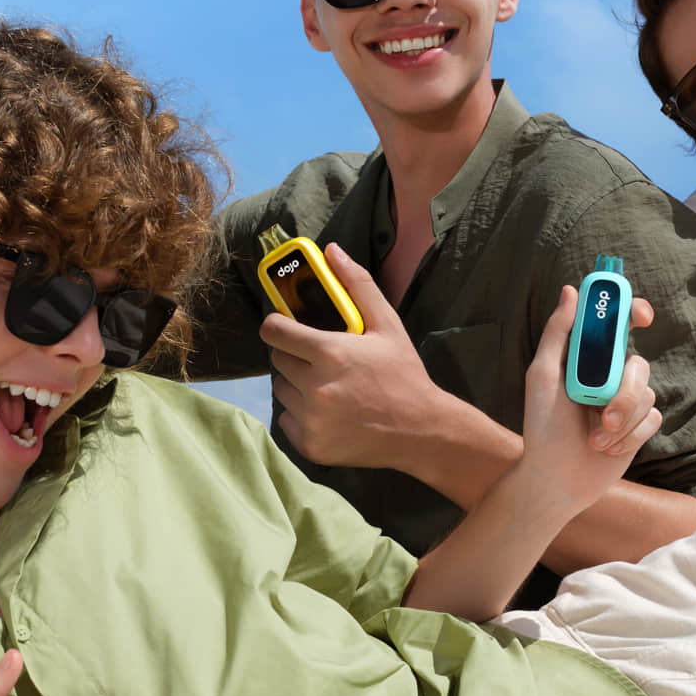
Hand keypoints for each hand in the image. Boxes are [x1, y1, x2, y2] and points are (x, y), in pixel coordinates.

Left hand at [264, 244, 444, 468]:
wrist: (421, 432)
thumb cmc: (404, 374)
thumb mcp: (387, 325)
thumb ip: (357, 286)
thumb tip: (331, 250)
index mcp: (330, 353)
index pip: (274, 331)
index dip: (277, 326)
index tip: (287, 328)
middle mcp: (315, 387)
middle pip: (277, 360)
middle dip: (293, 355)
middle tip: (320, 359)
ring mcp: (310, 419)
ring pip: (280, 390)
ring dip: (295, 384)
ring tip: (326, 386)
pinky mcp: (309, 444)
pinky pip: (286, 420)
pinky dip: (300, 415)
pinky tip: (328, 412)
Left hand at [516, 285, 662, 512]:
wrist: (556, 478)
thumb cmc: (542, 426)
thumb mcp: (543, 375)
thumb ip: (558, 333)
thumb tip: (570, 290)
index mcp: (587, 359)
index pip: (617, 325)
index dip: (632, 310)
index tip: (640, 315)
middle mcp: (610, 376)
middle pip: (638, 364)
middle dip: (622, 392)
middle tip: (601, 412)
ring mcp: (627, 401)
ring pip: (647, 393)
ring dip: (621, 419)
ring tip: (595, 439)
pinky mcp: (639, 427)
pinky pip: (652, 418)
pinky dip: (629, 436)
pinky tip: (607, 449)